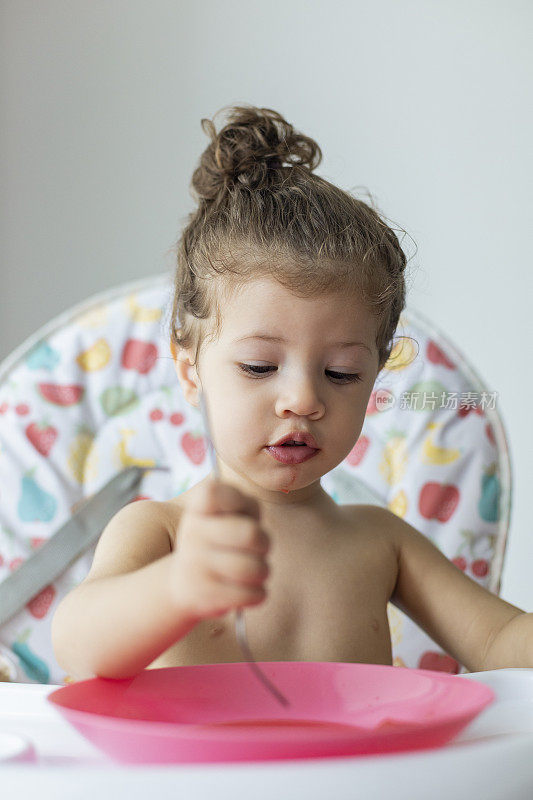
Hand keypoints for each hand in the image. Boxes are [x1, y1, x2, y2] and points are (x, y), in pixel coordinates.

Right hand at [169, 478, 269, 619]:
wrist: (184, 582)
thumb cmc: (220, 540)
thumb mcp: (228, 515)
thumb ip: (245, 507)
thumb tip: (255, 535)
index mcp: (198, 508)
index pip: (212, 492)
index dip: (236, 501)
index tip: (238, 514)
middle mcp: (193, 532)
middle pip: (251, 534)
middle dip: (265, 543)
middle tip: (261, 548)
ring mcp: (196, 563)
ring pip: (254, 568)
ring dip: (263, 571)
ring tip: (257, 571)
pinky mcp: (205, 593)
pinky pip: (251, 593)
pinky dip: (258, 593)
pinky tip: (249, 590)